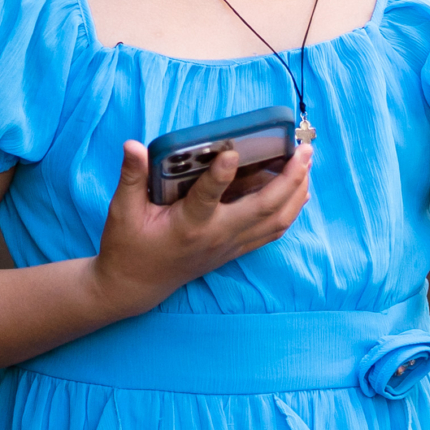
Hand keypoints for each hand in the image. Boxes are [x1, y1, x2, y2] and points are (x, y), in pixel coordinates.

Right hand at [88, 139, 311, 316]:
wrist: (136, 284)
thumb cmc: (128, 245)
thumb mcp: (122, 210)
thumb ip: (131, 177)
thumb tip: (133, 145)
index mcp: (188, 224)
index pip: (207, 198)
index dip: (221, 175)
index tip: (232, 150)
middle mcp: (216, 235)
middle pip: (263, 208)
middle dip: (289, 178)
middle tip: (303, 149)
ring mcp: (230, 244)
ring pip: (276, 221)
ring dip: (297, 192)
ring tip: (307, 162)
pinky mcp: (236, 249)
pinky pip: (272, 230)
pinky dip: (290, 209)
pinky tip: (300, 190)